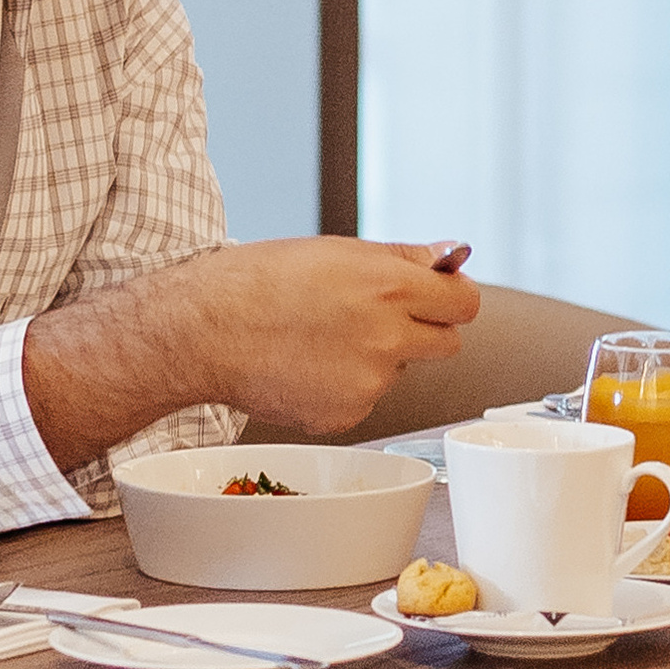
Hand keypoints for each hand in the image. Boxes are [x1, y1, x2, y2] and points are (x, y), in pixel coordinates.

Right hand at [21, 235, 480, 470]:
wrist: (205, 329)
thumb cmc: (263, 280)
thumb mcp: (338, 252)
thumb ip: (404, 259)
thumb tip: (452, 254)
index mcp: (391, 288)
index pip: (465, 303)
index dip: (452, 300)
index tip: (438, 299)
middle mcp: (388, 337)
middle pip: (447, 344)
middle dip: (424, 331)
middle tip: (379, 320)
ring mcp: (369, 382)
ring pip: (399, 372)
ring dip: (377, 358)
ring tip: (320, 339)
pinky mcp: (346, 415)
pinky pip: (364, 399)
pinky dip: (344, 387)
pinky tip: (306, 367)